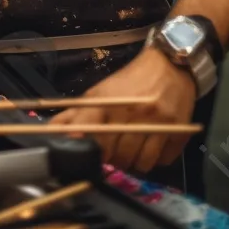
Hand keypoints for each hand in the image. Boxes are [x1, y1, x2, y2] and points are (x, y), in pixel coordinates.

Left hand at [49, 46, 196, 172]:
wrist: (168, 64)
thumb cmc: (130, 81)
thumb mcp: (100, 92)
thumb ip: (76, 112)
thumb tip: (50, 128)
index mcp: (108, 102)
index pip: (92, 137)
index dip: (89, 151)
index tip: (89, 154)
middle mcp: (132, 113)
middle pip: (117, 156)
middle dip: (113, 160)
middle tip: (114, 153)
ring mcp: (157, 123)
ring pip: (141, 163)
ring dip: (135, 163)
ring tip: (132, 151)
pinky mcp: (178, 131)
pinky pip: (164, 160)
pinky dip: (156, 160)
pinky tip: (151, 147)